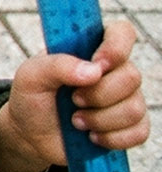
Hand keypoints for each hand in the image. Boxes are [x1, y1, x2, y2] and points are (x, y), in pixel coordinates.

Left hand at [0, 20, 149, 171]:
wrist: (31, 135)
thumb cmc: (32, 98)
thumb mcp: (31, 76)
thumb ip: (57, 65)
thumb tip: (94, 71)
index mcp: (91, 49)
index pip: (121, 33)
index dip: (116, 47)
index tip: (98, 64)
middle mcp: (114, 71)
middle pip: (131, 77)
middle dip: (98, 94)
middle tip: (73, 100)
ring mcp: (125, 99)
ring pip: (134, 108)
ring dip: (100, 119)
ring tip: (76, 121)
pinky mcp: (131, 127)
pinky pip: (139, 132)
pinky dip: (112, 138)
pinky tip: (91, 136)